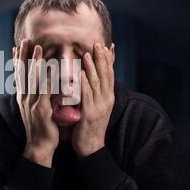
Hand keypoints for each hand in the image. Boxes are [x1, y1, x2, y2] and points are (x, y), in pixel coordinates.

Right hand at [14, 39, 58, 167]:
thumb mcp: (32, 109)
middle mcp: (25, 98)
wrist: (39, 146)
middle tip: (25, 40)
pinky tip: (52, 68)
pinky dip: (49, 78)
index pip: (18, 75)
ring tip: (37, 47)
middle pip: (23, 73)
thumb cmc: (39, 127)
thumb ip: (33, 96)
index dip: (17, 60)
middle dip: (23, 55)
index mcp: (22, 98)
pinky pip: (46, 91)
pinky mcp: (42, 109)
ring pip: (33, 78)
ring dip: (35, 61)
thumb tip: (34, 85)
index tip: (16, 46)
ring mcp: (32, 103)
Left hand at [72, 43, 114, 158]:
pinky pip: (87, 96)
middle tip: (97, 44)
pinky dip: (84, 84)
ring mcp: (99, 106)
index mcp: (108, 96)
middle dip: (101, 58)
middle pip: (105, 75)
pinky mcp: (90, 113)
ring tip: (88, 54)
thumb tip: (92, 77)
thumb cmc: (90, 124)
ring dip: (92, 68)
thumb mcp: (96, 105)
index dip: (107, 59)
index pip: (109, 74)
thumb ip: (95, 91)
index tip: (104, 45)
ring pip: (96, 83)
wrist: (91, 146)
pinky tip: (80, 75)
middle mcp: (106, 99)